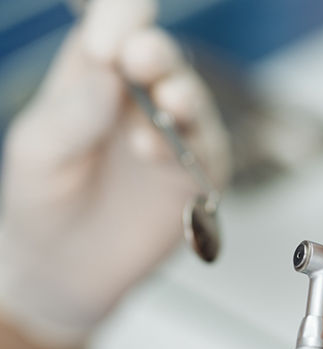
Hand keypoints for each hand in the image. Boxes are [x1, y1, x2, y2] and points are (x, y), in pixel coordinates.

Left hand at [0, 0, 229, 348]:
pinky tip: (156, 152)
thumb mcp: (38, 153)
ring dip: (182, 97)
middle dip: (156, 54)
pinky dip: (188, 148)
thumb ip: (71, 115)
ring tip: (168, 104)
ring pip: (192, 101)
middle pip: (161, 58)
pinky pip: (205, 153)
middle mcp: (140, 99)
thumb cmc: (44, 201)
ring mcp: (173, 137)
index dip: (121, 20)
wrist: (67, 269)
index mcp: (94, 76)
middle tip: (142, 58)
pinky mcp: (197, 176)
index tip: (109, 40)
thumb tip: (108, 72)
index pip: (114, 27)